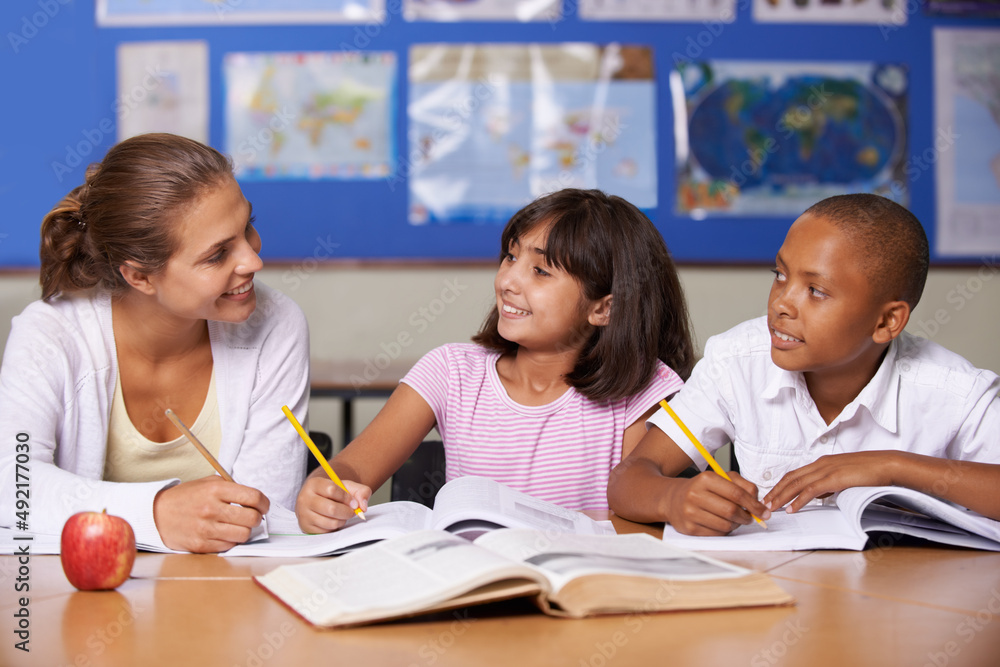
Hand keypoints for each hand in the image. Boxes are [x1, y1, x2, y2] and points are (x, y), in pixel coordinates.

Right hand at [153, 476, 269, 552]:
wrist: (157, 514)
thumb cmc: (187, 497)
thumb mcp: (208, 483)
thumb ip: (232, 488)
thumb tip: (256, 500)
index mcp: (215, 490)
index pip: (253, 497)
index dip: (264, 503)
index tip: (264, 506)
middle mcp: (211, 509)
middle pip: (252, 518)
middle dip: (257, 518)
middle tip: (253, 516)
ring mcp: (206, 529)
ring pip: (243, 535)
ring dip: (246, 531)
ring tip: (239, 525)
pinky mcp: (201, 545)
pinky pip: (229, 545)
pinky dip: (231, 540)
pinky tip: (225, 533)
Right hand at [295, 476, 370, 533]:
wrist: (318, 499)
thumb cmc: (334, 493)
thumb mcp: (347, 487)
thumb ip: (361, 492)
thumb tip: (363, 507)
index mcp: (314, 484)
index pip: (332, 490)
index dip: (347, 498)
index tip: (353, 502)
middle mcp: (305, 499)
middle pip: (331, 508)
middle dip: (347, 512)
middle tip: (351, 511)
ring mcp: (304, 514)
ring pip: (330, 522)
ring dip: (342, 520)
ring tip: (342, 515)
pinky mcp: (306, 527)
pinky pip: (327, 531)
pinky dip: (335, 527)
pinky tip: (334, 520)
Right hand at [663, 471, 769, 535]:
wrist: (672, 499)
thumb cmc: (702, 488)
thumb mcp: (721, 478)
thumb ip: (743, 486)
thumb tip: (760, 504)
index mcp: (705, 478)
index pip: (736, 493)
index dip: (754, 504)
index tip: (764, 512)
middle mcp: (695, 494)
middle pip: (731, 511)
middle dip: (746, 517)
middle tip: (750, 518)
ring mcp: (690, 512)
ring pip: (725, 525)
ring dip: (736, 525)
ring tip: (733, 519)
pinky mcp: (689, 528)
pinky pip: (717, 534)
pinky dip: (724, 531)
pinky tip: (721, 523)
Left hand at [763, 452, 898, 512]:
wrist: (886, 463)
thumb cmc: (869, 471)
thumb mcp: (843, 476)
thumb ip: (829, 483)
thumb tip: (819, 495)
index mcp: (821, 462)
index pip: (794, 474)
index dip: (780, 485)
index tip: (771, 496)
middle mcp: (820, 464)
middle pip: (790, 478)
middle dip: (775, 491)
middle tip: (764, 504)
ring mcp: (826, 470)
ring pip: (797, 484)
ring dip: (782, 497)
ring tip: (772, 508)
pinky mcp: (834, 478)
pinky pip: (811, 490)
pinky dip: (799, 500)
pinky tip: (792, 509)